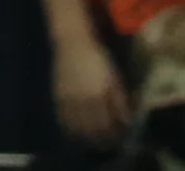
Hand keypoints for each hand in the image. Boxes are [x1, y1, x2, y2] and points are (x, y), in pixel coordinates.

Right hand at [53, 32, 132, 146]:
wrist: (72, 43)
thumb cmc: (98, 59)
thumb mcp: (114, 78)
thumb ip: (120, 101)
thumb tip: (127, 120)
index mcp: (98, 96)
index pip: (109, 125)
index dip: (117, 134)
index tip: (123, 136)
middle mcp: (82, 101)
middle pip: (93, 130)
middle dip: (104, 139)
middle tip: (111, 140)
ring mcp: (68, 100)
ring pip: (77, 127)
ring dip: (87, 136)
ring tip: (95, 138)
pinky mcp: (57, 97)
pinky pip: (63, 119)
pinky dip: (71, 128)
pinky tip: (77, 130)